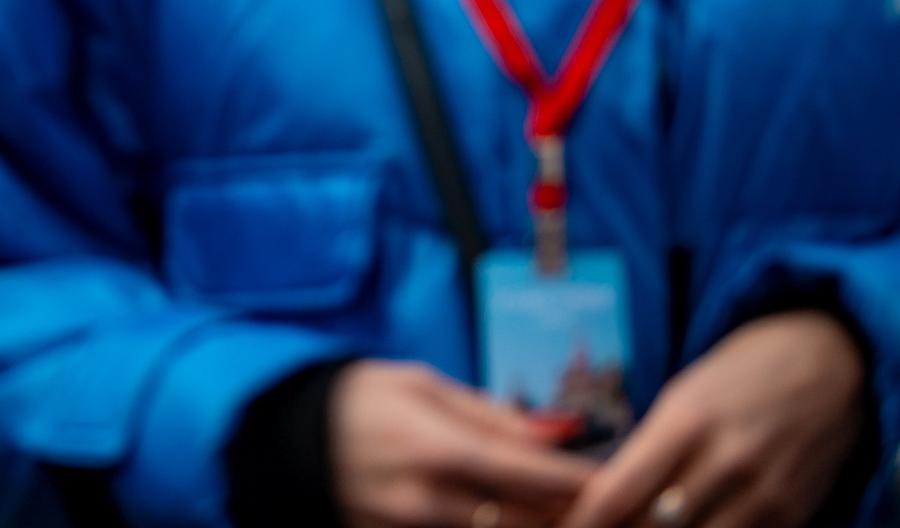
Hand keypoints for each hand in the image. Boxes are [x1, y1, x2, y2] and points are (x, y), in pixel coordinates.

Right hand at [333, 360, 598, 527]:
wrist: (282, 437)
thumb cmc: (358, 398)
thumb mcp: (421, 386)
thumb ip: (492, 414)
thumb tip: (559, 429)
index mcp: (438, 447)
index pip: (533, 474)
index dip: (582, 479)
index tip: (618, 476)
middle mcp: (429, 500)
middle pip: (526, 520)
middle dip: (569, 509)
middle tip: (603, 497)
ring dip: (534, 521)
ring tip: (558, 505)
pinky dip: (492, 526)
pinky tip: (508, 512)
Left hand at [559, 311, 866, 527]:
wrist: (834, 361)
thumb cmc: (743, 372)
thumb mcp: (685, 395)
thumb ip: (650, 449)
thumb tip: (605, 498)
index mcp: (685, 421)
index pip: (616, 493)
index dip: (581, 521)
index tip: (560, 527)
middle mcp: (725, 462)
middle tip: (591, 527)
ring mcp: (763, 494)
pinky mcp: (793, 515)